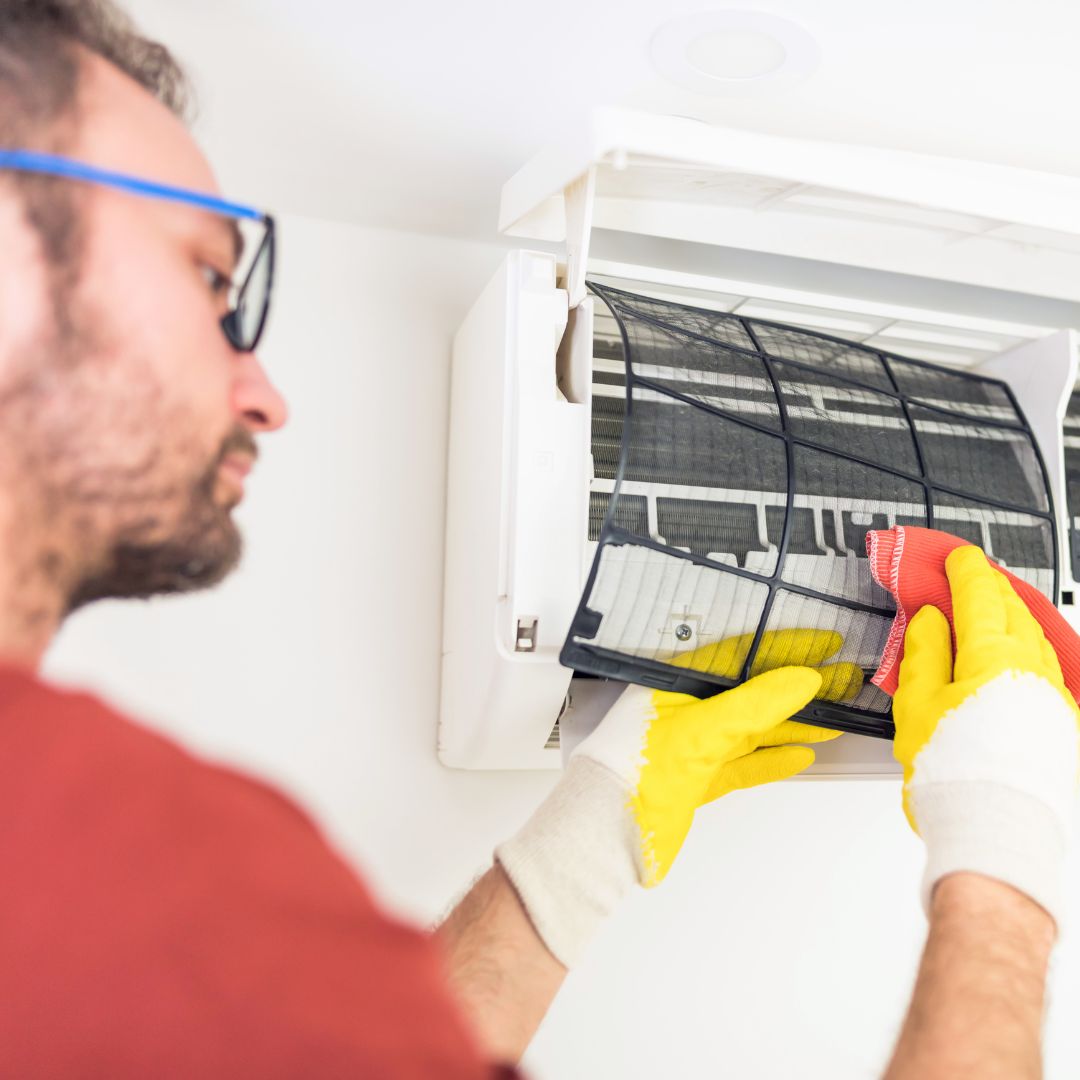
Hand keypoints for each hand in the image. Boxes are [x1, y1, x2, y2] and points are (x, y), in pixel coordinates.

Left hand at [496, 629, 861, 966]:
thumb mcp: (701, 730)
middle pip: (752, 691)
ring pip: (753, 729)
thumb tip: (802, 679)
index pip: (740, 655)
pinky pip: (744, 763)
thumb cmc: (633, 773)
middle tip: (841, 680)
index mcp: (677, 684)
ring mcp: (693, 745)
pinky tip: (801, 754)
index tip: (824, 642)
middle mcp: (685, 709)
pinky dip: (772, 760)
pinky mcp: (698, 779)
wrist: (608, 833)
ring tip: (834, 716)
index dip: (784, 646)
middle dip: (797, 687)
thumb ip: (754, 704)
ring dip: (793, 723)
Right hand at [893, 545, 1079, 924]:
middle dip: (990, 587)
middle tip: (969, 577)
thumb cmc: (956, 774)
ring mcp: (1053, 697)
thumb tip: (929, 622)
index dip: (965, 571)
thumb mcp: (917, 705)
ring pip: (1035, 637)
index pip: (980, 596)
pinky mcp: (1061, 724)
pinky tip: (1016, 656)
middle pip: (1014, 610)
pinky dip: (1026, 649)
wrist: (997, 831)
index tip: (956, 558)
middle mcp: (1033, 670)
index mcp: (993, 657)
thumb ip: (924, 653)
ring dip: (1012, 616)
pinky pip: (1046, 667)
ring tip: (990, 611)